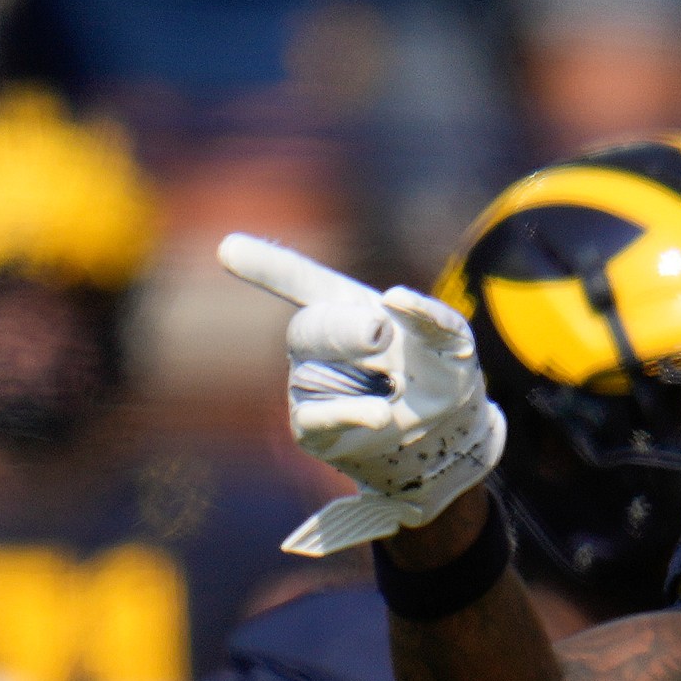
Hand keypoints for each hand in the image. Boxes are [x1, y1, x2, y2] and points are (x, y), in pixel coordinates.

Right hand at [221, 234, 504, 555]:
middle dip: (345, 329)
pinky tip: (380, 415)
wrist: (449, 433)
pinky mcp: (314, 428)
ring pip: (312, 369)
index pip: (300, 281)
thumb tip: (393, 298)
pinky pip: (317, 417)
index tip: (227, 247)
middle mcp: (320, 344)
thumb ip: (433, 316)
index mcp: (347, 309)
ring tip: (397, 388)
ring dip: (358, 374)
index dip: (266, 265)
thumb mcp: (453, 341)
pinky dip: (349, 414)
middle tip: (380, 335)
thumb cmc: (442, 373)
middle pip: (311, 326)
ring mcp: (311, 384)